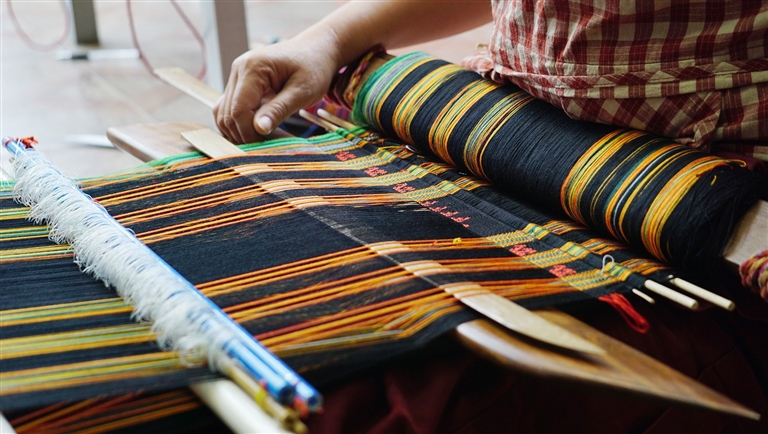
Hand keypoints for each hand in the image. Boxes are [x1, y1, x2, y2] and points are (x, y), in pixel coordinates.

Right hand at [214, 38, 339, 142]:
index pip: (239, 110)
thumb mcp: (302, 91)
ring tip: (260, 141)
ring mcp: (237, 74)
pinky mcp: (240, 82)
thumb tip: (259, 130)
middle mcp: (239, 68)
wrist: (316, 50)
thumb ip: (279, 110)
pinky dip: (237, 122)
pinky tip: (254, 132)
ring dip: (237, 130)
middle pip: (228, 113)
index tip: (265, 147)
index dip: (248, 133)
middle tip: (264, 148)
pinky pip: (229, 106)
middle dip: (242, 134)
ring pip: (224, 111)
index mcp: (253, 68)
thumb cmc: (314, 68)